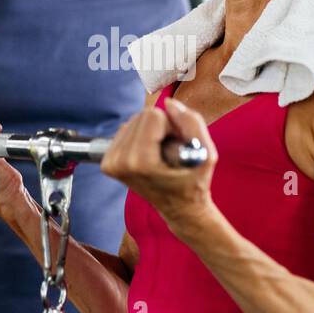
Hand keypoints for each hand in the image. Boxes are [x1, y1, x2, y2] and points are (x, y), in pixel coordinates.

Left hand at [101, 96, 217, 231]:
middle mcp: (119, 163)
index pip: (153, 115)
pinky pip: (125, 130)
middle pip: (141, 116)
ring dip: (151, 132)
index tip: (178, 145)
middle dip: (161, 127)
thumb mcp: (206, 154)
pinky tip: (150, 154)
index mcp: (140, 162)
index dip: (172, 126)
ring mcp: (111, 164)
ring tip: (161, 153)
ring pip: (133, 121)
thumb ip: (192, 123)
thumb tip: (169, 103)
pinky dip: (140, 137)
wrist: (180, 208)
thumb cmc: (194, 183)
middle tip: (170, 149)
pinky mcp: (108, 163)